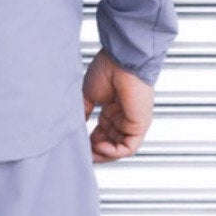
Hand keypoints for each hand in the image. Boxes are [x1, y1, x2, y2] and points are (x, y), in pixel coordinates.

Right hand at [82, 48, 153, 162]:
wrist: (122, 60)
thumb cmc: (107, 69)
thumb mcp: (89, 95)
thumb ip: (84, 113)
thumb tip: (76, 128)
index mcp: (113, 108)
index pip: (102, 133)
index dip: (90, 142)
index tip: (78, 145)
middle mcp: (123, 117)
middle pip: (110, 143)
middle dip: (95, 151)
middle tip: (83, 152)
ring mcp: (132, 122)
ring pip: (119, 149)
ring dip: (103, 154)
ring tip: (90, 152)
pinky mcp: (139, 125)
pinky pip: (128, 148)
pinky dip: (113, 152)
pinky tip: (99, 146)